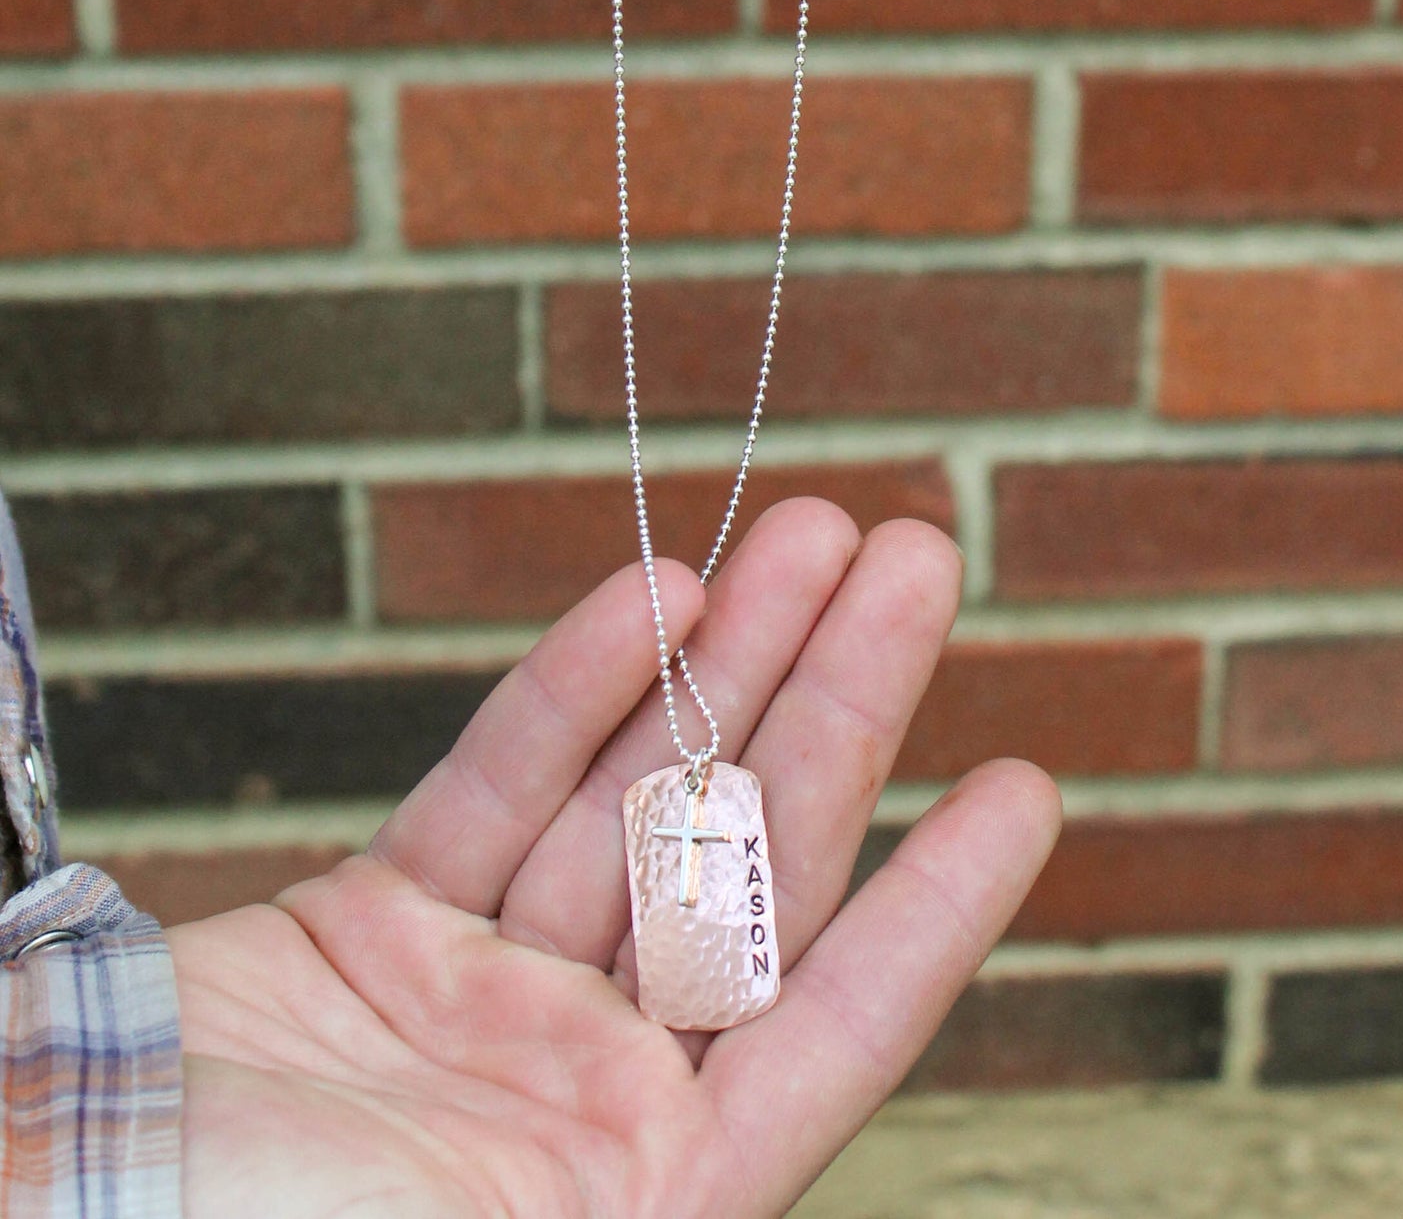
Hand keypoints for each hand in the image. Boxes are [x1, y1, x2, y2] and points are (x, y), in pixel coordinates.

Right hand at [168, 500, 1060, 1217]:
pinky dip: (577, 685)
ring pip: (634, 789)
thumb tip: (743, 1146)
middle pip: (746, 860)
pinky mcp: (381, 918)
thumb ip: (635, 1206)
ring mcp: (483, 989)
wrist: (53, 1211)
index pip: (836, 1022)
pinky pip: (500, 781)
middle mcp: (581, 1083)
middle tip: (918, 560)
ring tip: (817, 536)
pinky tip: (658, 593)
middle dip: (839, 702)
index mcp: (646, 1193)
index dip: (938, 904)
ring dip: (727, 656)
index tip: (1020, 784)